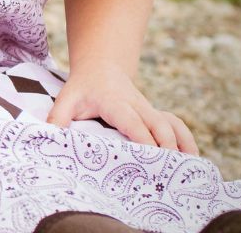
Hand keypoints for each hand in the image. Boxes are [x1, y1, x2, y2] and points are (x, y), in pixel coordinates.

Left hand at [47, 65, 197, 154]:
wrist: (101, 68)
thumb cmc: (83, 88)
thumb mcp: (66, 99)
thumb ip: (57, 117)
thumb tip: (48, 137)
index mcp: (115, 102)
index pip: (133, 122)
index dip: (143, 139)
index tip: (151, 158)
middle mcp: (137, 105)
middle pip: (159, 124)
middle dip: (167, 147)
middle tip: (169, 173)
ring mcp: (149, 110)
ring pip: (173, 123)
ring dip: (182, 144)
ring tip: (188, 169)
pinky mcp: (156, 115)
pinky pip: (176, 125)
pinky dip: (186, 140)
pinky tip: (191, 159)